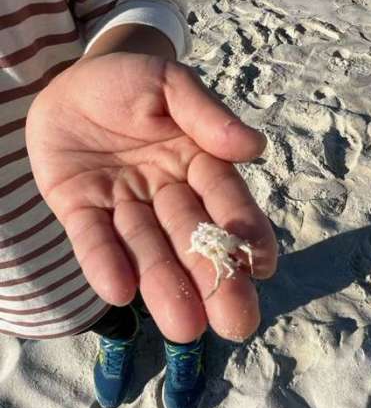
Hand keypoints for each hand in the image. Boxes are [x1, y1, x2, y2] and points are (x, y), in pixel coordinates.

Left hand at [26, 53, 277, 341]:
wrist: (71, 82)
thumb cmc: (128, 80)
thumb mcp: (169, 83)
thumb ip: (206, 114)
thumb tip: (255, 147)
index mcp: (195, 161)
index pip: (224, 199)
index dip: (244, 231)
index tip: (262, 265)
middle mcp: (163, 191)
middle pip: (191, 237)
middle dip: (213, 278)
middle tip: (236, 323)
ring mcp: (121, 203)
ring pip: (146, 247)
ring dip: (163, 284)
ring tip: (184, 327)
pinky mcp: (79, 209)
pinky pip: (92, 237)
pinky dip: (104, 262)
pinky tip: (119, 291)